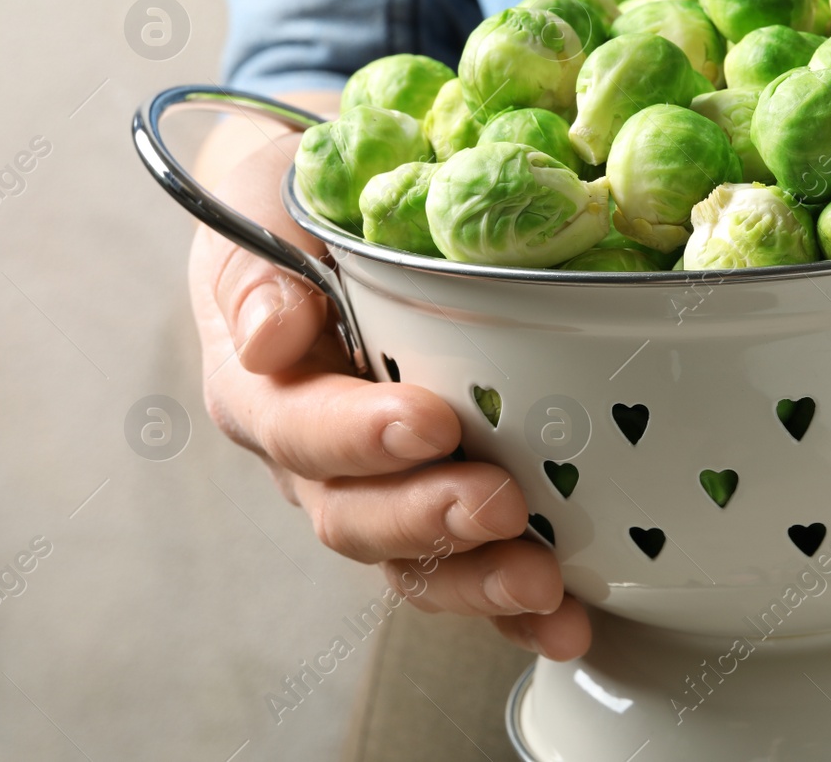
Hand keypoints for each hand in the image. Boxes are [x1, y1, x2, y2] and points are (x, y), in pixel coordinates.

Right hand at [189, 104, 589, 657]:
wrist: (331, 220)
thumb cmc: (298, 209)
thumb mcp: (262, 209)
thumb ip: (260, 271)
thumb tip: (270, 336)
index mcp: (263, 389)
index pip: (298, 428)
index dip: (360, 436)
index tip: (428, 421)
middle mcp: (314, 460)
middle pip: (356, 517)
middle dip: (431, 521)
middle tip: (502, 506)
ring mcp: (378, 491)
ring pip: (413, 563)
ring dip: (480, 581)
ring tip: (547, 588)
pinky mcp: (438, 505)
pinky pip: (469, 568)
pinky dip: (516, 603)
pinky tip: (571, 621)